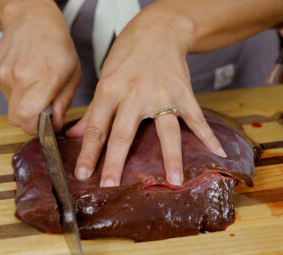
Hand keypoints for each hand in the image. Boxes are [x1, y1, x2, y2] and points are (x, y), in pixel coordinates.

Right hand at [0, 0, 80, 133]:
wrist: (31, 19)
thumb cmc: (56, 45)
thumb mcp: (72, 74)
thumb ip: (63, 103)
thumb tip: (55, 124)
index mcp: (44, 78)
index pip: (28, 118)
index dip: (36, 128)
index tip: (45, 125)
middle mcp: (20, 76)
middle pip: (16, 119)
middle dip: (29, 121)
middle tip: (40, 111)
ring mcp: (3, 73)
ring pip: (10, 107)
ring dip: (22, 104)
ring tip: (33, 85)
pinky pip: (4, 94)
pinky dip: (14, 92)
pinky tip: (23, 76)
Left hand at [67, 8, 225, 186]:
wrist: (158, 30)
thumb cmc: (126, 56)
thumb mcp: (104, 79)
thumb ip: (92, 111)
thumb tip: (74, 135)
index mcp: (110, 90)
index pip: (97, 128)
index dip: (88, 153)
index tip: (83, 175)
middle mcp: (134, 94)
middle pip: (124, 133)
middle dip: (116, 162)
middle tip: (111, 186)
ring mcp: (162, 94)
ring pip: (165, 130)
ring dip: (171, 157)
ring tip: (174, 181)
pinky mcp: (183, 93)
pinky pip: (196, 117)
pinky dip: (208, 135)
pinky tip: (217, 152)